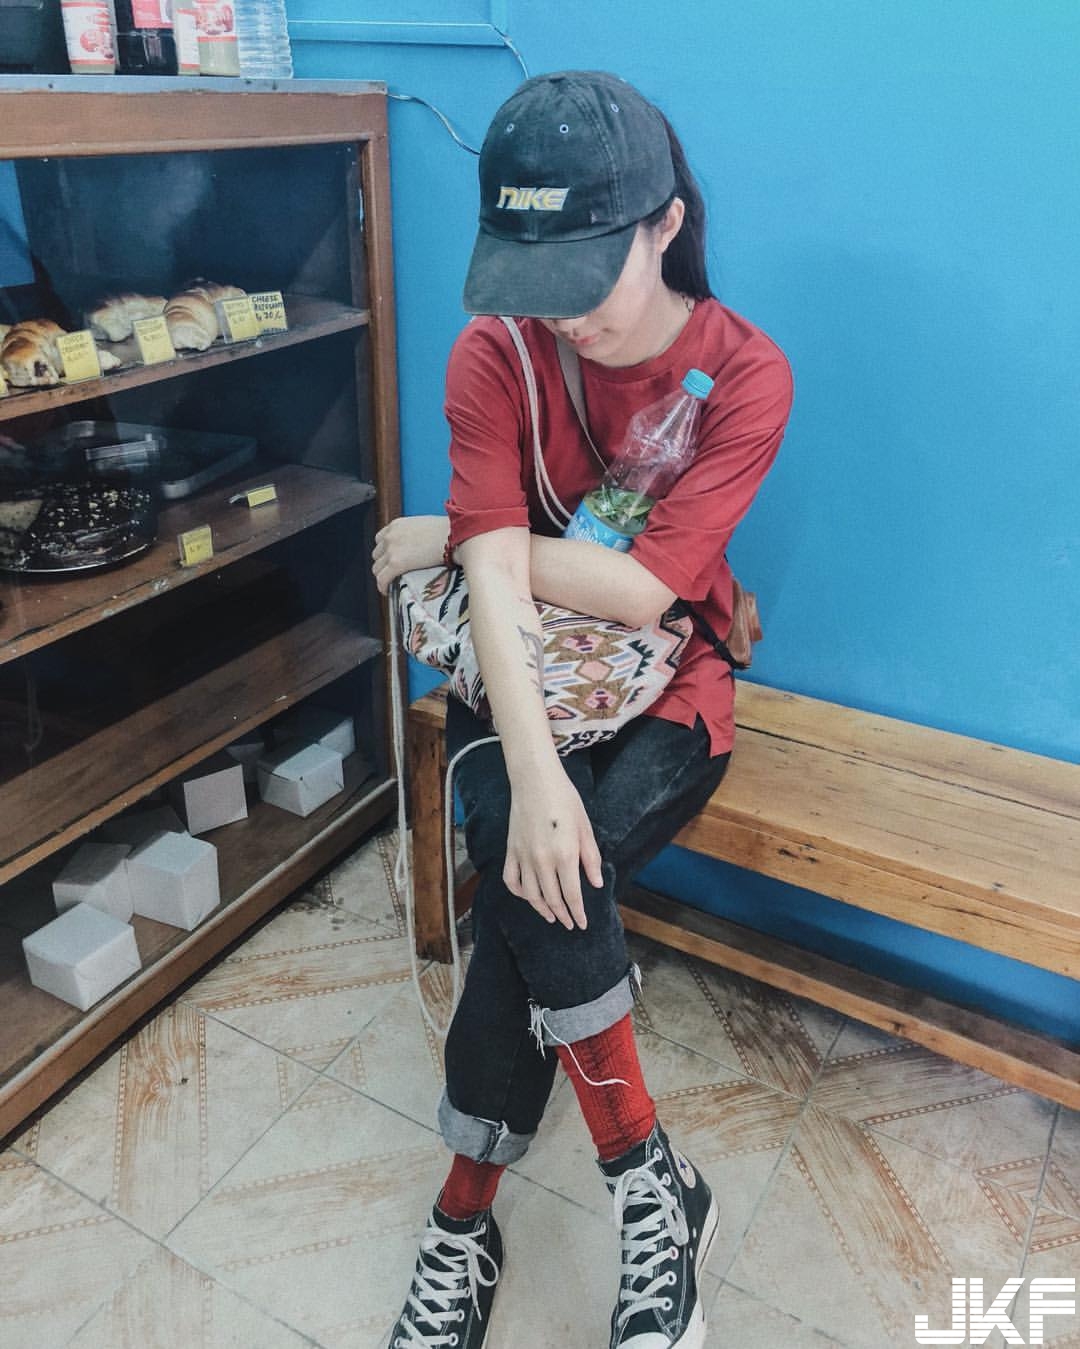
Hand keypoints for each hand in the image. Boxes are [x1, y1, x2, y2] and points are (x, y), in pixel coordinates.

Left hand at [372, 515, 449, 594]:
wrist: (456, 537)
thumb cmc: (450, 532)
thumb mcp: (426, 526)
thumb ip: (415, 534)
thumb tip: (420, 545)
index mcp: (397, 524)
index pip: (381, 539)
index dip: (385, 552)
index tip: (391, 560)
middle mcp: (390, 535)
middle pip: (377, 555)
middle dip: (384, 565)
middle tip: (393, 574)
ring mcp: (391, 549)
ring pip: (377, 568)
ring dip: (383, 576)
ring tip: (391, 584)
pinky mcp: (396, 563)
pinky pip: (382, 579)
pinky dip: (382, 586)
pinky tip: (387, 591)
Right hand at [503, 764, 603, 929]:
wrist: (535, 780)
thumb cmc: (565, 800)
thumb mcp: (585, 828)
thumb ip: (591, 858)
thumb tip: (596, 884)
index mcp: (565, 855)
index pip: (572, 895)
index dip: (578, 913)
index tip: (583, 924)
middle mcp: (542, 861)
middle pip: (552, 899)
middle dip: (563, 915)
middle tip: (570, 924)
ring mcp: (524, 857)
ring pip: (531, 895)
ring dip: (542, 909)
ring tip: (552, 917)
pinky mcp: (511, 851)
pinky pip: (511, 880)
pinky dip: (519, 893)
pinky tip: (528, 897)